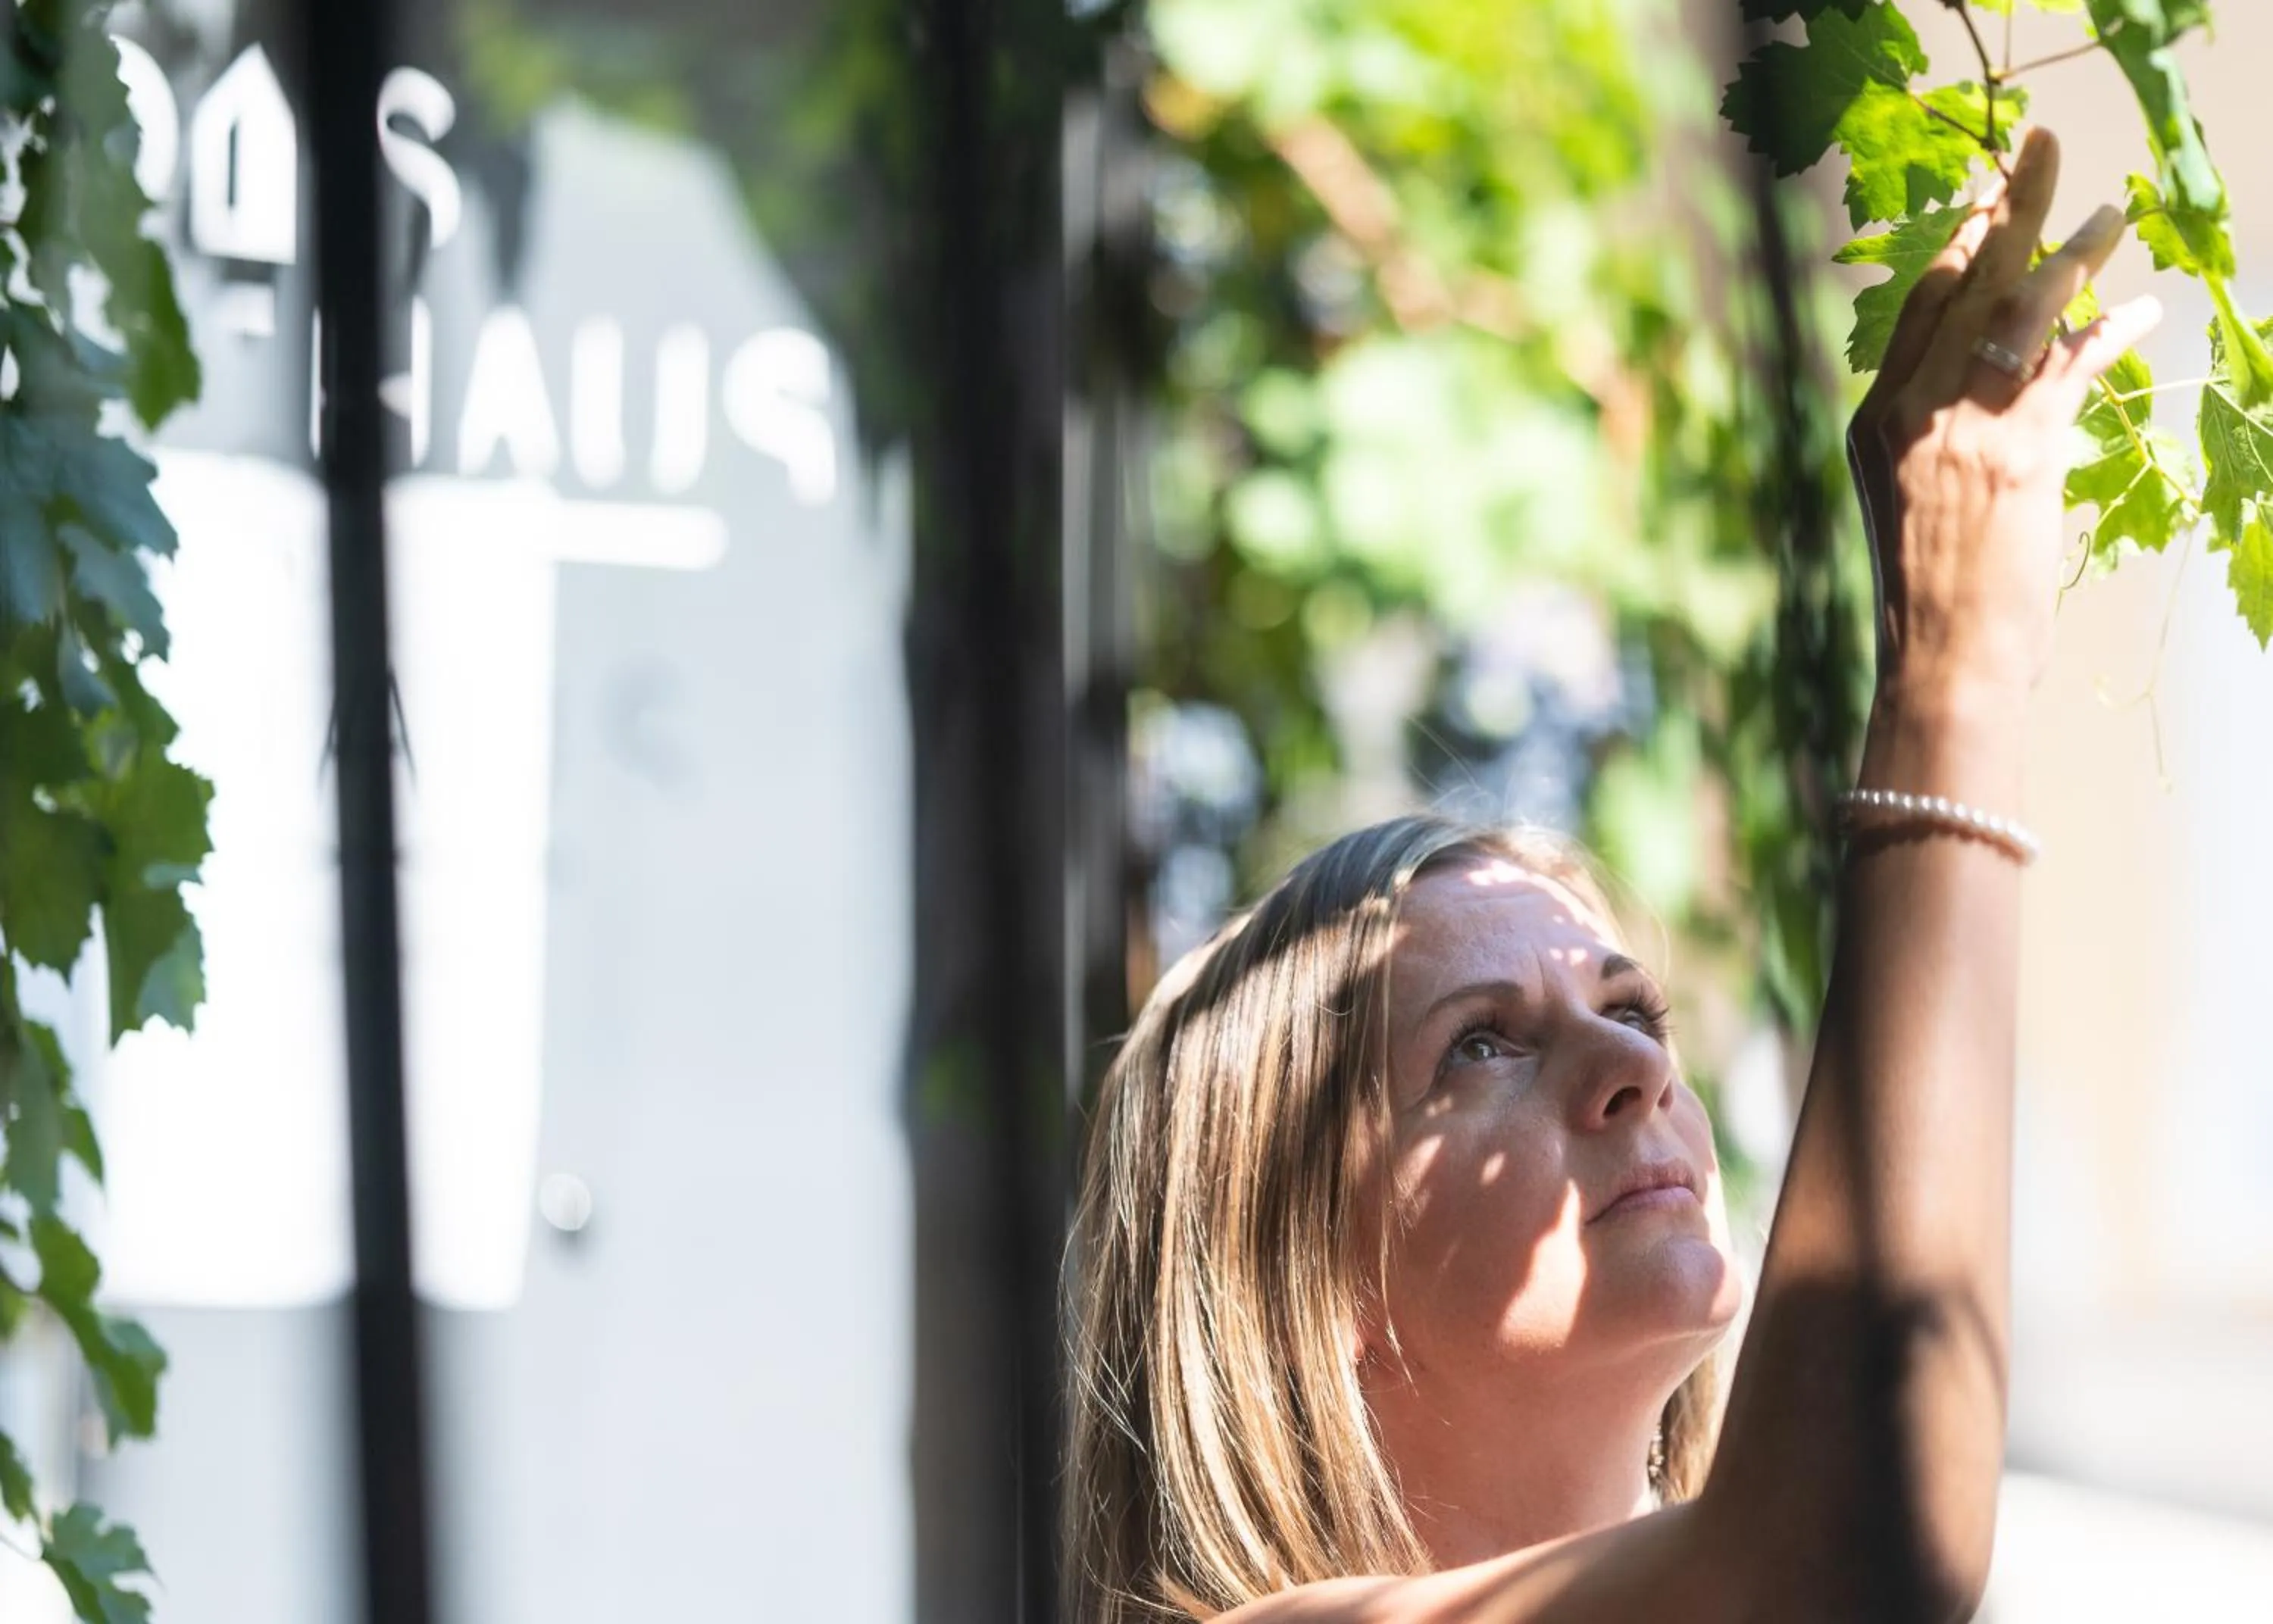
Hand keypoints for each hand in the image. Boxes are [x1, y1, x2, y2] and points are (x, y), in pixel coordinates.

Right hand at [1845, 128, 2161, 706]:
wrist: (1938, 661)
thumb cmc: (1928, 602)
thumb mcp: (1910, 506)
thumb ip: (1936, 440)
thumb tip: (1992, 396)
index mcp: (1874, 423)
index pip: (1915, 309)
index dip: (1955, 242)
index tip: (1987, 196)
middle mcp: (1910, 413)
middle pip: (1965, 282)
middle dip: (2008, 206)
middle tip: (2041, 148)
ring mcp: (1962, 428)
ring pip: (2021, 310)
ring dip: (2076, 252)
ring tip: (2117, 213)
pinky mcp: (2017, 452)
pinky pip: (2071, 368)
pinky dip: (2112, 334)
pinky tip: (2141, 312)